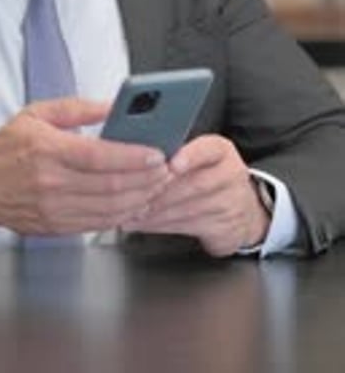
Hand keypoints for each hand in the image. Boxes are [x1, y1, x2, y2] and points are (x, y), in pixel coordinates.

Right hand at [0, 98, 167, 236]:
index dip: (134, 157)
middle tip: (166, 170)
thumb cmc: (7, 148)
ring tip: (156, 186)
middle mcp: (52, 183)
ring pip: (109, 209)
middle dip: (146, 179)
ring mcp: (54, 209)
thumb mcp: (37, 113)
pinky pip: (98, 224)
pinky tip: (135, 203)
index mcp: (48, 150)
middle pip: (111, 186)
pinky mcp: (57, 227)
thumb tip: (113, 106)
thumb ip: (78, 108)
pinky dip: (122, 215)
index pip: (100, 157)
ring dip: (140, 199)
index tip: (157, 153)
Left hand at [121, 135, 271, 255]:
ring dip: (156, 211)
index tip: (171, 165)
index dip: (189, 157)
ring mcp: (230, 203)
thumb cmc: (208, 176)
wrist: (244, 211)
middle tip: (135, 193)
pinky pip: (188, 226)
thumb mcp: (199, 157)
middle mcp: (230, 175)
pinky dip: (160, 226)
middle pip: (195, 183)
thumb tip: (135, 151)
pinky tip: (143, 223)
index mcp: (221, 151)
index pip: (208, 149)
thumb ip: (174, 152)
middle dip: (161, 190)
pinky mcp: (224, 228)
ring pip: (189, 208)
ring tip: (133, 210)